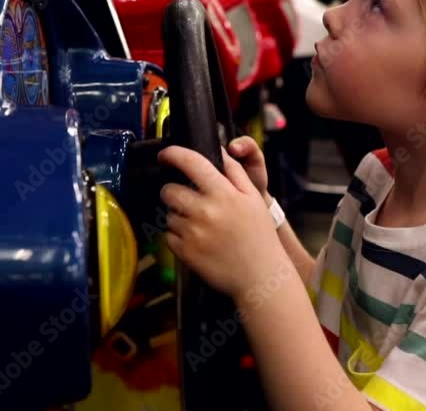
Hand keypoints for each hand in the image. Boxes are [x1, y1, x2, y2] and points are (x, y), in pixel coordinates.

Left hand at [158, 145, 285, 297]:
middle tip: (186, 198)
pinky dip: (177, 236)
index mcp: (223, 193)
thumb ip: (234, 172)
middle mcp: (205, 211)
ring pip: (168, 214)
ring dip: (177, 215)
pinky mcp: (185, 253)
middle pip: (169, 190)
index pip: (190, 163)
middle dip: (173, 190)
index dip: (172, 154)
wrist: (260, 276)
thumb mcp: (253, 198)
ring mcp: (193, 233)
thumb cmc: (259, 235)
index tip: (165, 155)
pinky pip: (168, 236)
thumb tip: (219, 149)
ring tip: (197, 224)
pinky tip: (196, 240)